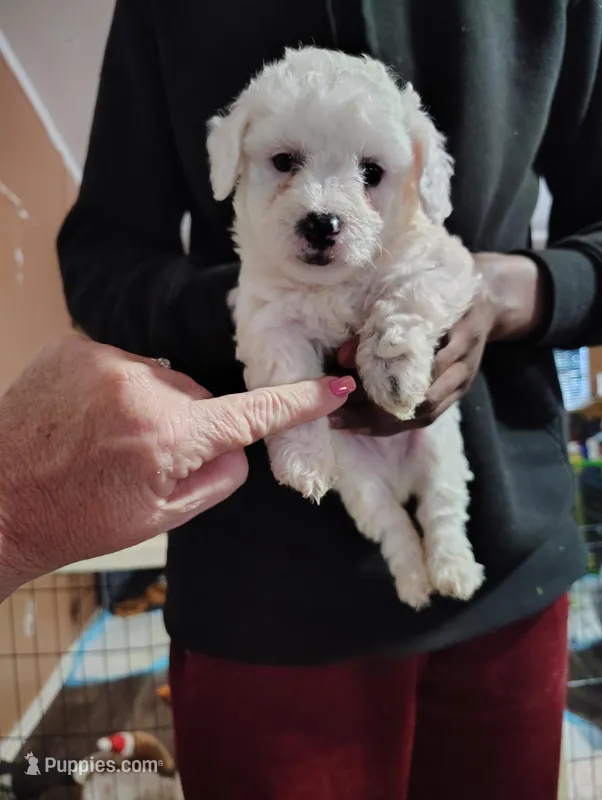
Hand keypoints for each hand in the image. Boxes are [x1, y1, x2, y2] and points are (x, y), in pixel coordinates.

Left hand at [0, 333, 353, 595]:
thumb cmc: (77, 518)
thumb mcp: (161, 517)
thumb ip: (217, 478)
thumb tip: (240, 446)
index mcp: (168, 437)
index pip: (251, 414)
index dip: (297, 403)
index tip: (331, 388)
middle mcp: (141, 388)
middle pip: (198, 397)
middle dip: (188, 423)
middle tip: (145, 458)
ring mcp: (105, 361)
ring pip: (161, 378)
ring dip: (151, 403)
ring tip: (107, 438)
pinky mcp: (76, 345)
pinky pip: (124, 363)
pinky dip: (118, 387)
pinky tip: (87, 417)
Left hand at [328, 253, 545, 433]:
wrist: (489, 301)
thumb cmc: (447, 293)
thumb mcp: (419, 299)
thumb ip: (383, 326)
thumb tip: (342, 356)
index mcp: (460, 338)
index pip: (422, 370)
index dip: (385, 381)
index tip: (344, 384)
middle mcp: (463, 367)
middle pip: (422, 402)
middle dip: (376, 412)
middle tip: (336, 412)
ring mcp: (461, 384)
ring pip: (423, 415)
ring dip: (382, 424)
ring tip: (343, 424)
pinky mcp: (455, 394)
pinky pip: (425, 418)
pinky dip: (394, 425)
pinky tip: (363, 426)